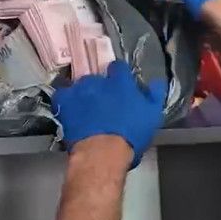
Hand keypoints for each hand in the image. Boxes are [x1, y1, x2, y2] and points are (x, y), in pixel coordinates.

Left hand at [52, 61, 167, 166]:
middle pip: (98, 77)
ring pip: (80, 85)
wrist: (102, 152)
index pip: (119, 67)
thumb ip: (155, 96)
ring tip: (84, 109)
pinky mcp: (64, 101)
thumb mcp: (151, 117)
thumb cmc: (130, 137)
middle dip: (99, 86)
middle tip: (102, 102)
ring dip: (82, 94)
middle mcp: (99, 80)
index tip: (119, 83)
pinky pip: (62, 95)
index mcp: (121, 82)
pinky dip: (65, 101)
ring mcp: (79, 90)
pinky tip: (68, 109)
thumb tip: (157, 83)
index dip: (118, 74)